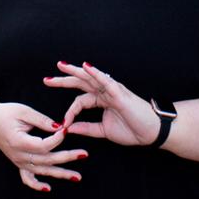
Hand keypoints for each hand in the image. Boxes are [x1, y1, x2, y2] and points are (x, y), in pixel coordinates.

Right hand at [0, 102, 87, 191]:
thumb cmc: (6, 114)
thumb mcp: (23, 111)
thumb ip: (41, 120)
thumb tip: (59, 127)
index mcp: (19, 142)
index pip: (43, 145)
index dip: (57, 139)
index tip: (66, 129)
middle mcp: (19, 155)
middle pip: (46, 160)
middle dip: (67, 157)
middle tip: (84, 154)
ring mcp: (19, 162)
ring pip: (42, 171)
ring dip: (60, 174)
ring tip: (78, 177)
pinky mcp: (19, 164)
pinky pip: (27, 178)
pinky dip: (37, 185)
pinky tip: (48, 189)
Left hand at [46, 61, 160, 145]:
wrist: (151, 133)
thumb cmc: (132, 129)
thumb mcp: (103, 131)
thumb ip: (87, 127)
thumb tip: (69, 127)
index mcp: (101, 100)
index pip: (79, 101)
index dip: (69, 112)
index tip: (62, 125)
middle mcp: (105, 92)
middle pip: (81, 83)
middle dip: (63, 80)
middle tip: (47, 79)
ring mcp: (112, 91)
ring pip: (90, 78)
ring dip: (75, 71)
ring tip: (61, 66)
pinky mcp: (120, 93)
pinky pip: (105, 81)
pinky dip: (95, 73)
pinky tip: (86, 67)